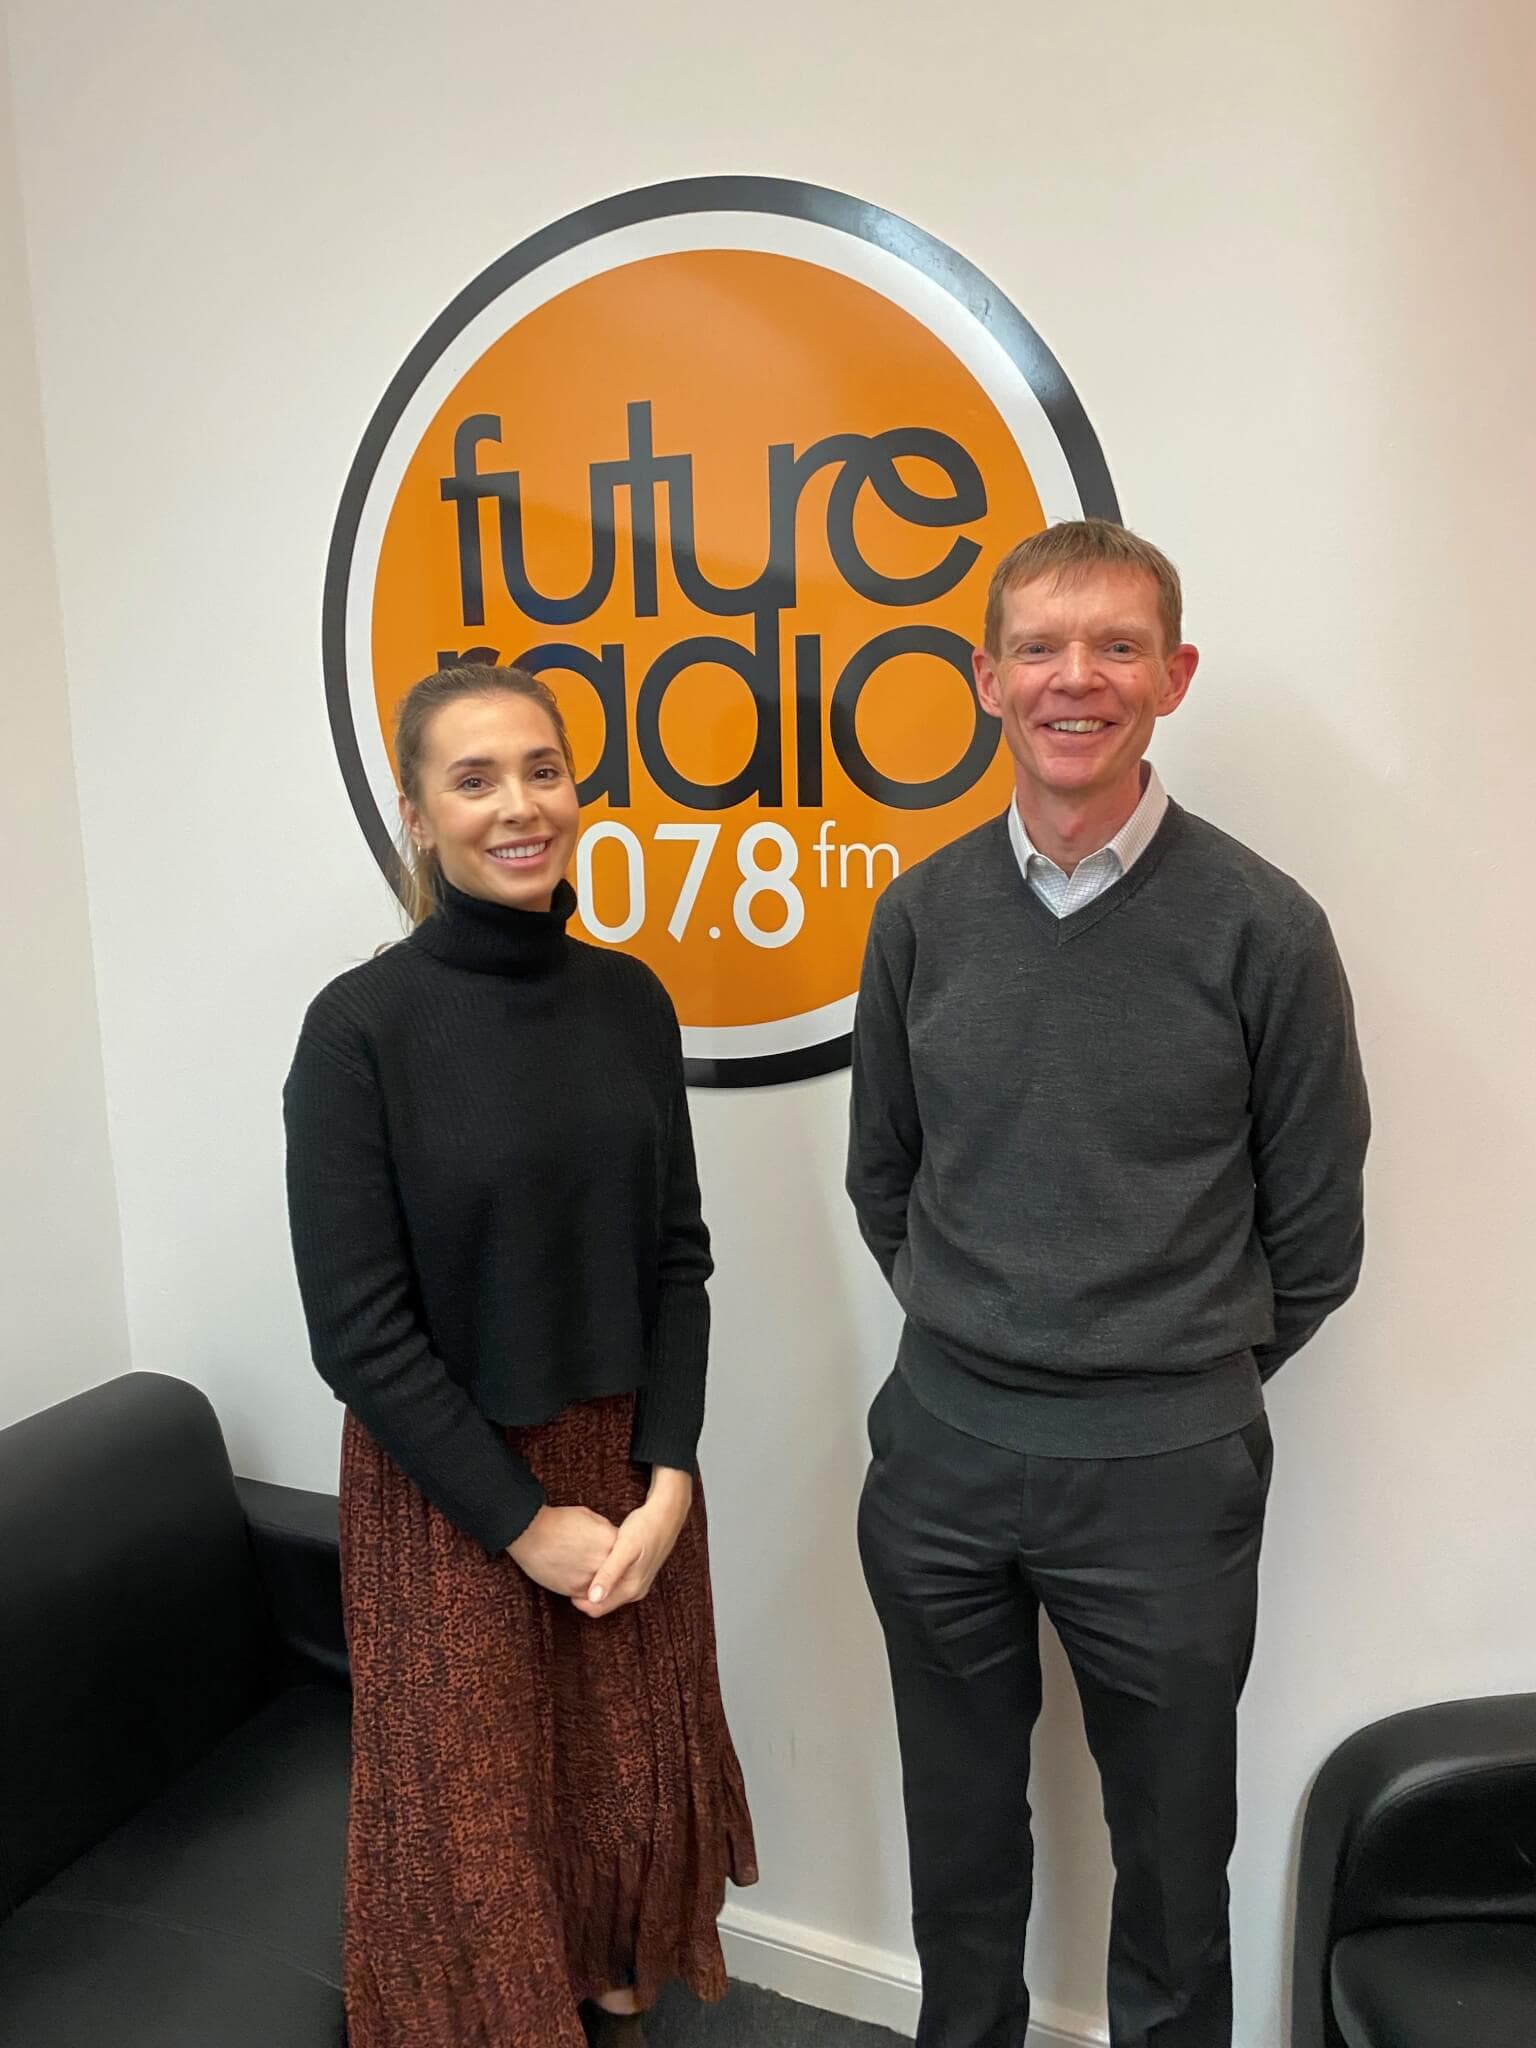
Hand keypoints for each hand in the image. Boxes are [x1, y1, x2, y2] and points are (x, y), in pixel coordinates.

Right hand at [507, 1504, 618, 1596]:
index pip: (626, 1553)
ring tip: (592, 1575)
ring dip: (601, 1585)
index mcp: (611, 1541)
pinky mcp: (574, 1590)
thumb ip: (605, 1531)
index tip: (618, 1554)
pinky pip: (587, 1595)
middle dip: (613, 1571)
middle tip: (603, 1567)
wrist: (531, 1533)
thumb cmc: (558, 1521)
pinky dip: (586, 1590)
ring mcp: (590, 1578)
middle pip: (618, 1574)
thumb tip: (611, 1540)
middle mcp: (604, 1562)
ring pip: (603, 1589)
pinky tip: (578, 1579)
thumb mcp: (590, 1517)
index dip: (621, 1554)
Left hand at [573, 1468, 693, 1618]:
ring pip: (607, 1592)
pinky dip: (600, 1576)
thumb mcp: (625, 1549)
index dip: (577, 1599)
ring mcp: (637, 1583)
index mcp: (631, 1589)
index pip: (596, 1609)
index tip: (564, 1581)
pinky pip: (613, 1582)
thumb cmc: (645, 1527)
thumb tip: (593, 1598)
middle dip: (583, 1592)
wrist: (667, 1514)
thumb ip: (609, 1574)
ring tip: (578, 1567)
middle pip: (601, 1602)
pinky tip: (593, 1561)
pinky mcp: (636, 1572)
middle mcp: (635, 1591)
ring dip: (592, 1584)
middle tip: (569, 1572)